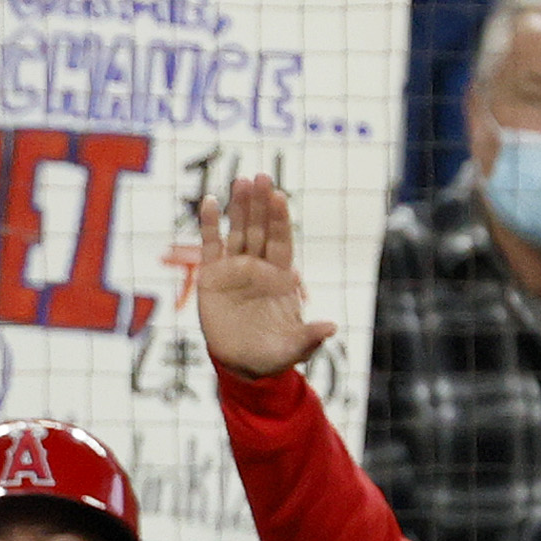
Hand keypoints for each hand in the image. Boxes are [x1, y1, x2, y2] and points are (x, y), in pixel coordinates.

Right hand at [195, 175, 336, 380]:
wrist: (241, 363)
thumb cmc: (272, 354)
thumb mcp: (293, 348)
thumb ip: (309, 337)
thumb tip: (331, 327)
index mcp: (280, 277)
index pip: (281, 242)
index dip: (280, 220)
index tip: (279, 196)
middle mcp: (258, 267)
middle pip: (260, 230)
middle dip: (261, 204)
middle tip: (261, 176)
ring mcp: (234, 269)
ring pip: (237, 231)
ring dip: (238, 207)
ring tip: (241, 181)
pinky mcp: (211, 276)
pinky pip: (209, 245)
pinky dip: (209, 224)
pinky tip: (210, 201)